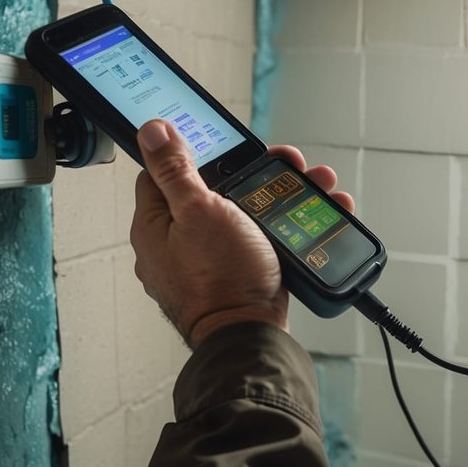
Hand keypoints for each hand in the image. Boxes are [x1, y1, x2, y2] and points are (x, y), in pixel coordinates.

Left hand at [129, 120, 355, 347]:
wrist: (251, 336)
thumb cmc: (220, 280)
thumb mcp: (199, 210)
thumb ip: (175, 169)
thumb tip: (151, 130)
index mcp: (156, 224)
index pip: (166, 173)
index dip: (201, 153)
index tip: (232, 148)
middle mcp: (178, 243)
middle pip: (217, 191)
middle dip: (258, 176)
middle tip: (289, 168)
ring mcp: (209, 261)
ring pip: (247, 215)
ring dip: (283, 199)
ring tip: (316, 189)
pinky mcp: (238, 276)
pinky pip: (261, 241)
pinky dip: (287, 229)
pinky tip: (312, 222)